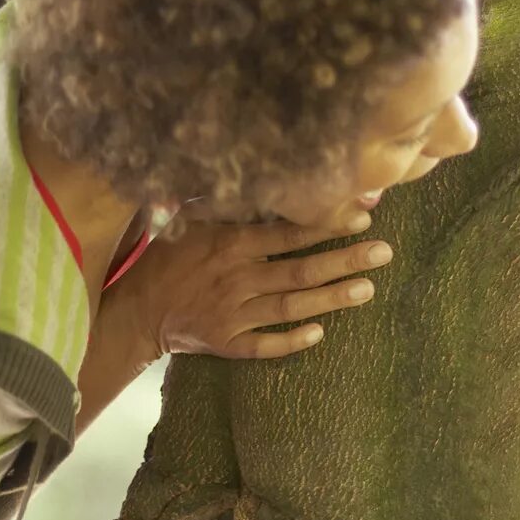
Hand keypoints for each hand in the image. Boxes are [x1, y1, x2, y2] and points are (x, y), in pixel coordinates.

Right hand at [110, 214, 393, 359]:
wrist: (136, 308)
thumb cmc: (168, 256)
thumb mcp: (192, 219)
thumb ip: (229, 203)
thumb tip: (266, 175)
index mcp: (231, 244)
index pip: (288, 233)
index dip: (326, 224)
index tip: (362, 216)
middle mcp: (238, 279)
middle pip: (300, 270)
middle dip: (345, 260)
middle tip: (383, 253)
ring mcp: (234, 313)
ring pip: (291, 306)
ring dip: (331, 298)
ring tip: (367, 289)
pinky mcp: (227, 342)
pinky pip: (264, 345)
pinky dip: (291, 341)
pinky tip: (320, 334)